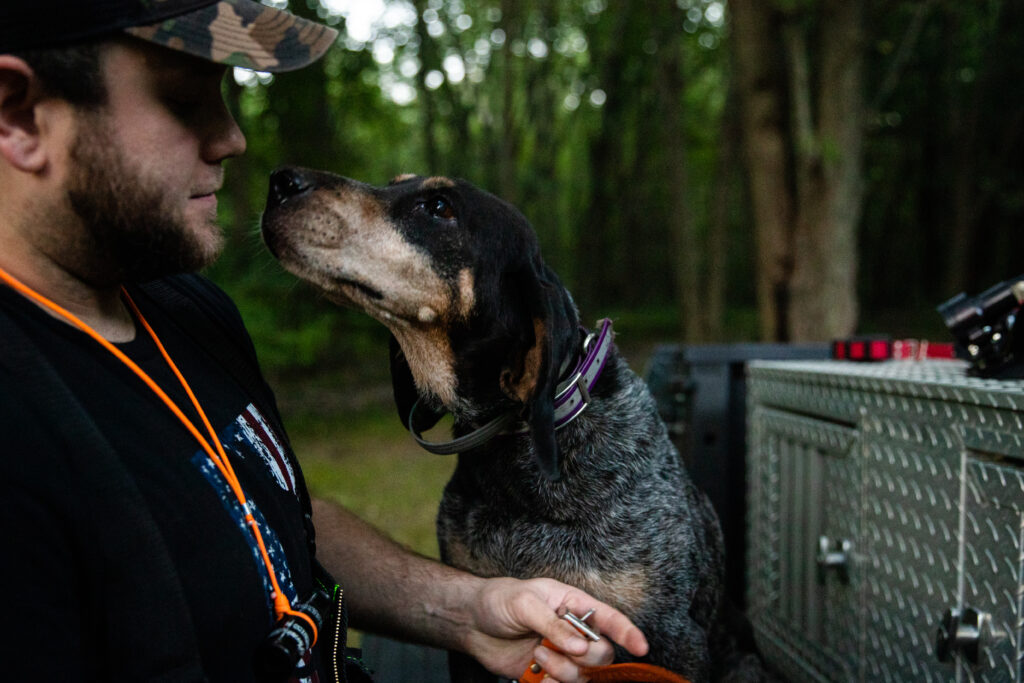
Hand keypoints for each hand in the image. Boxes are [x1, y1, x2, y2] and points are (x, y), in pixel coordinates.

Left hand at [461, 576, 648, 681]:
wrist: (471, 623)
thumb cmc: (499, 600)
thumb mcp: (525, 603)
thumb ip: (554, 624)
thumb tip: (581, 647)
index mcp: (574, 604)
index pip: (610, 619)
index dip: (628, 632)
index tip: (641, 647)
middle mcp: (575, 631)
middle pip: (603, 654)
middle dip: (583, 658)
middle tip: (548, 649)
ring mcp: (563, 654)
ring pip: (585, 675)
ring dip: (564, 672)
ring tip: (536, 657)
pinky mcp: (550, 674)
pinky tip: (535, 675)